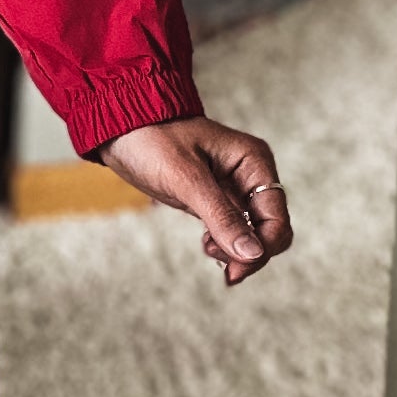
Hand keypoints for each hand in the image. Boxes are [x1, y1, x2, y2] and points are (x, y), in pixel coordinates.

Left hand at [95, 117, 291, 284]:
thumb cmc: (152, 140)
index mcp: (254, 162)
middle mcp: (250, 175)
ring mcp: (233, 188)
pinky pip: (232, 229)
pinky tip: (207, 245)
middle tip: (224, 270)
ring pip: (252, 233)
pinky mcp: (214, 198)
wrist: (120, 126)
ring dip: (235, 250)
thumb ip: (221, 216)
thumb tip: (254, 254)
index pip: (276, 217)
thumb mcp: (186, 178)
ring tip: (207, 248)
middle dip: (251, 253)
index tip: (235, 269)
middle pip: (270, 229)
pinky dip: (224, 243)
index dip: (263, 248)